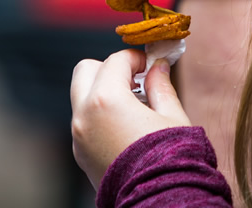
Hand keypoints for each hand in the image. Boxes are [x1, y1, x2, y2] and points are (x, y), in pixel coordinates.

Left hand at [70, 49, 191, 189]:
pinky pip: (84, 121)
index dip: (136, 58)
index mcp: (107, 99)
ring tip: (133, 106)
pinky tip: (125, 127)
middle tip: (133, 80)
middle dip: (108, 69)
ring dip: (102, 92)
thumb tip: (157, 66)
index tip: (150, 64)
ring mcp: (79, 136)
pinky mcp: (80, 153)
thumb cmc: (170, 159)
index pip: (115, 61)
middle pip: (85, 70)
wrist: (157, 201)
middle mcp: (85, 115)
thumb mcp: (172, 116)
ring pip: (82, 96)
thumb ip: (160, 86)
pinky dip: (99, 114)